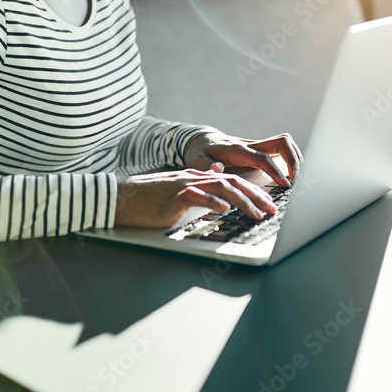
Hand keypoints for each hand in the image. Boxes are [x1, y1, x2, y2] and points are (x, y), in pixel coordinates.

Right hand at [115, 169, 279, 227]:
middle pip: (232, 182)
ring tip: (256, 212)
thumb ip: (198, 194)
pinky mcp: (172, 195)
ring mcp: (183, 185)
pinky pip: (196, 196)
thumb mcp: (178, 196)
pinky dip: (212, 202)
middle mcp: (193, 178)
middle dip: (255, 195)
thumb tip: (219, 199)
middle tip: (271, 209)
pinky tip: (224, 209)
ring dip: (242, 200)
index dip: (252, 191)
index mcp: (197, 178)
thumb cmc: (148, 201)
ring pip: (220, 187)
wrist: (120, 198)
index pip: (231, 181)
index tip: (267, 203)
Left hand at [183, 131, 302, 185]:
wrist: (201, 140)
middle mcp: (251, 145)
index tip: (286, 184)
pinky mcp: (260, 149)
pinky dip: (290, 159)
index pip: (262, 158)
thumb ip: (206, 166)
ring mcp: (257, 146)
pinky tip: (291, 174)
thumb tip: (217, 169)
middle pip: (281, 142)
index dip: (275, 170)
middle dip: (294, 160)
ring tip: (296, 179)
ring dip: (295, 158)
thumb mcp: (196, 160)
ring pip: (284, 143)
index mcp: (237, 150)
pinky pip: (281, 149)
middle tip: (296, 181)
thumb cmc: (200, 152)